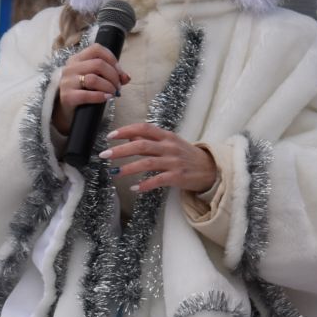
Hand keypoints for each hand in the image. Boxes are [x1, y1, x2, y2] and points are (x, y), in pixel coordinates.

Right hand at [51, 42, 129, 135]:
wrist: (68, 108)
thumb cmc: (84, 90)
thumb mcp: (97, 78)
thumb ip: (112, 75)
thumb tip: (127, 77)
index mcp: (78, 58)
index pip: (96, 49)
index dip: (112, 59)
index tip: (119, 72)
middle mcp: (71, 67)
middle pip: (98, 64)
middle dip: (113, 75)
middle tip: (118, 86)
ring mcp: (67, 81)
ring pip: (93, 79)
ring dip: (108, 86)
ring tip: (113, 93)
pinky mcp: (67, 96)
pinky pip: (86, 95)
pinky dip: (100, 96)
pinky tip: (106, 98)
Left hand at [101, 123, 218, 193]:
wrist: (211, 169)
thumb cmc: (187, 156)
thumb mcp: (170, 143)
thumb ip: (150, 141)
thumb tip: (128, 137)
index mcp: (167, 136)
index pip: (144, 128)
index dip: (126, 130)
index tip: (111, 136)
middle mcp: (169, 147)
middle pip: (141, 145)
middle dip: (121, 150)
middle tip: (105, 154)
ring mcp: (174, 162)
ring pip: (147, 163)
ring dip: (128, 168)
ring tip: (114, 173)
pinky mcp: (177, 177)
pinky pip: (157, 180)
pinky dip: (144, 184)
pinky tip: (134, 188)